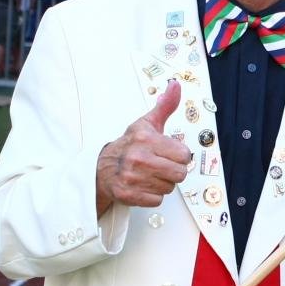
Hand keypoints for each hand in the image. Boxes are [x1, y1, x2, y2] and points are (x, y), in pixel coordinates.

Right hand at [95, 81, 190, 212]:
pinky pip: (157, 200)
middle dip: (173, 170)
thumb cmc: (128, 146)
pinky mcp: (129, 195)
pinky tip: (143, 185)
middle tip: (160, 165)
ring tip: (150, 174)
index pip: (184, 155)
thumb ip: (165, 106)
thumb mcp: (147, 123)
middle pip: (180, 173)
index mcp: (146, 139)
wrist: (100, 168)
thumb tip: (176, 86)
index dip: (179, 155)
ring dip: (163, 183)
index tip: (169, 153)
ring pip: (169, 188)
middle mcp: (139, 158)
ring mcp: (133, 178)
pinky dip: (152, 195)